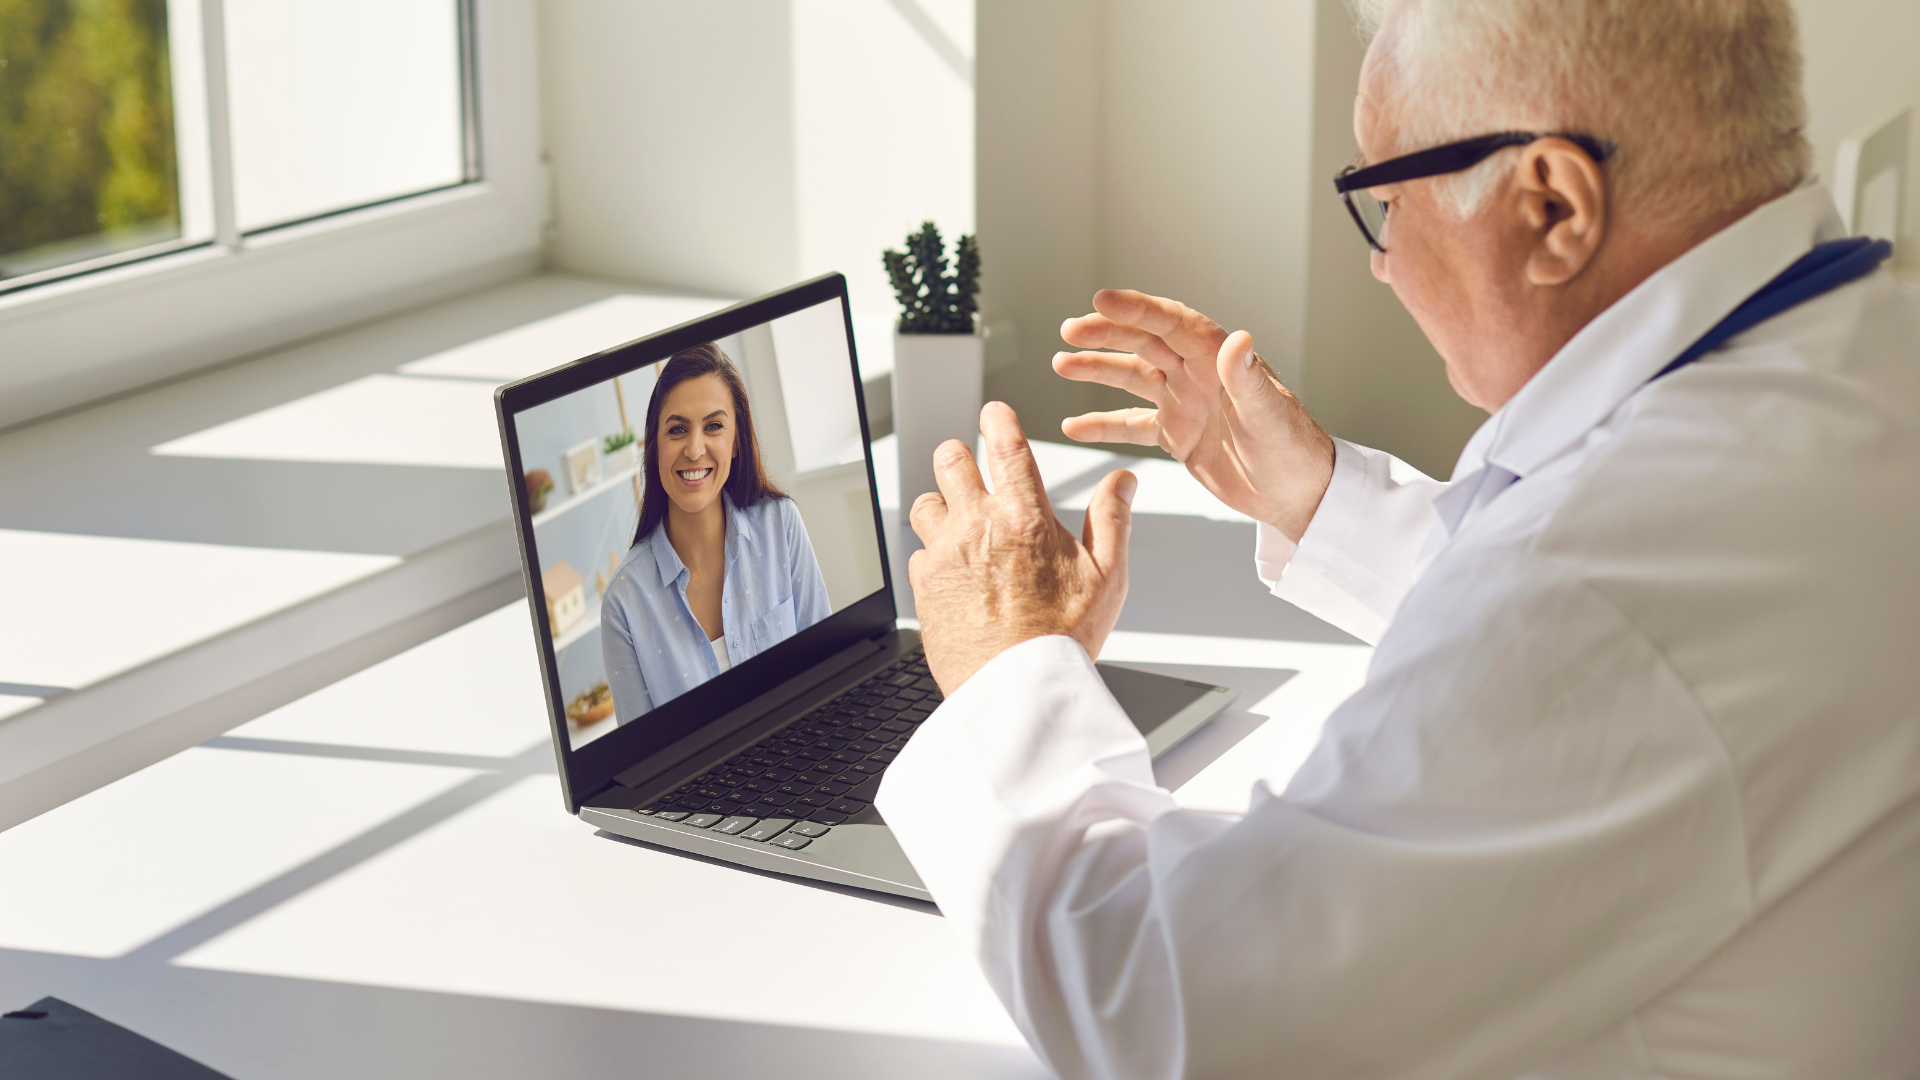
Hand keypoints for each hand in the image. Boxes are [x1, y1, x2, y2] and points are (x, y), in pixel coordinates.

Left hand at [907, 402, 1136, 694]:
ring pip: (926, 502)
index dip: (998, 418)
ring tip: (960, 523)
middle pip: (950, 459)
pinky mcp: (923, 583)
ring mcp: (945, 553)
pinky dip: (934, 553)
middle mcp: (978, 526)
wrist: (1018, 691)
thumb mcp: (1108, 576)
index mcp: (1025, 517)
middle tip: (970, 469)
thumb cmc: (1064, 638)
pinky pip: (919, 551)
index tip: (994, 413)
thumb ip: (1113, 519)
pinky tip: (954, 570)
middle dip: (960, 456)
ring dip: (942, 504)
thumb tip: (1123, 479)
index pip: (1005, 444)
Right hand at [1055, 290, 1334, 540]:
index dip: (1137, 308)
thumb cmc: (1294, 452)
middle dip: (1106, 334)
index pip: (1172, 323)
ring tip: (1061, 364)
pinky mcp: (1178, 435)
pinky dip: (1103, 424)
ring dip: (1098, 370)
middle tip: (1070, 331)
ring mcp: (1186, 403)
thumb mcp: (1270, 415)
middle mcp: (1199, 374)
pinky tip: (1073, 427)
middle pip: (1145, 343)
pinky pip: (1132, 424)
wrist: (1298, 494)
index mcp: (1219, 360)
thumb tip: (1237, 338)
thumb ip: (1247, 378)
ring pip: (1133, 376)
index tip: (1101, 299)